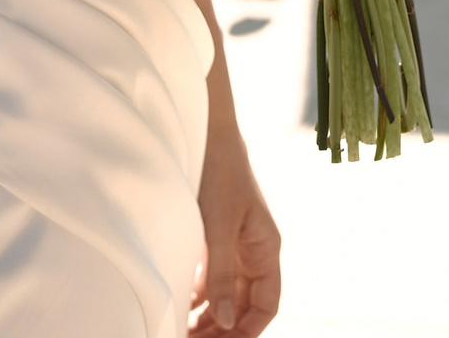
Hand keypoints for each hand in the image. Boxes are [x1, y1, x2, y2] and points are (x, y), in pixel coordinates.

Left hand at [189, 130, 280, 335]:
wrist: (206, 131)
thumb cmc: (218, 173)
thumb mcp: (217, 228)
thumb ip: (220, 276)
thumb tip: (227, 321)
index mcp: (266, 248)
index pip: (266, 305)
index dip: (248, 331)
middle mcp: (255, 250)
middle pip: (245, 304)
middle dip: (224, 329)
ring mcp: (236, 244)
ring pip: (227, 294)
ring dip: (210, 316)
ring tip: (184, 332)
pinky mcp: (217, 236)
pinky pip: (212, 278)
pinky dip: (199, 297)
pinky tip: (182, 307)